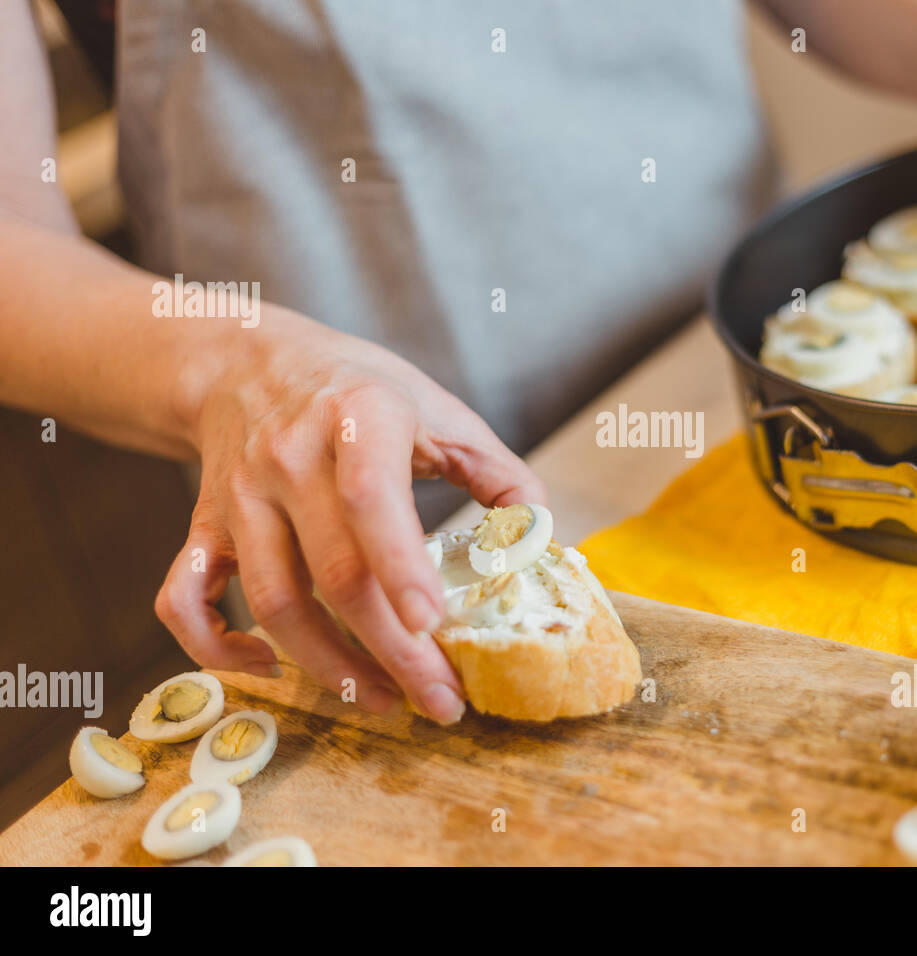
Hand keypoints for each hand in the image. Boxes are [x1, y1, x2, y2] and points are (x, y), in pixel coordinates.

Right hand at [153, 308, 544, 722]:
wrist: (248, 360)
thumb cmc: (360, 391)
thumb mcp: (439, 409)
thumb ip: (499, 473)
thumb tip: (540, 539)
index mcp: (358, 418)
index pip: (369, 497)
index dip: (399, 565)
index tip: (434, 625)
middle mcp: (288, 459)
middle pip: (333, 572)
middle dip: (391, 649)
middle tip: (441, 700)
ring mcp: (238, 497)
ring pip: (271, 600)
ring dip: (327, 665)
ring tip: (385, 699)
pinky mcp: (204, 526)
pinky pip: (185, 599)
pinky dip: (216, 646)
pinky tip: (266, 667)